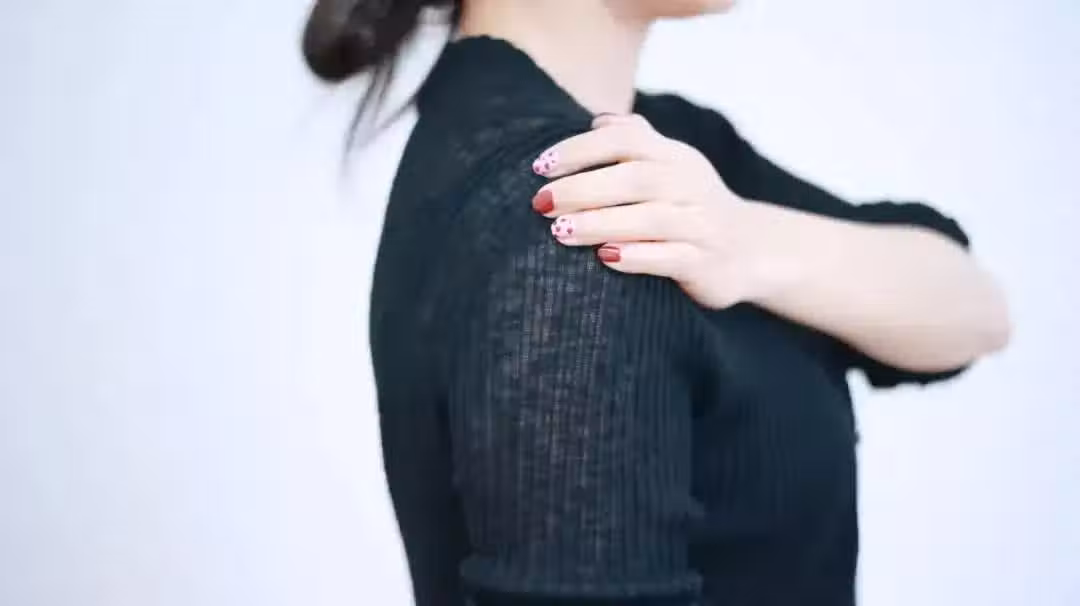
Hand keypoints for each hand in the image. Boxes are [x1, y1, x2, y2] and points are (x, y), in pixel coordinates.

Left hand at [531, 113, 776, 308]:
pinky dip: (637, 257)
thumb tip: (597, 119)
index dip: (581, 149)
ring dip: (600, 223)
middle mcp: (690, 184)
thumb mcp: (670, 166)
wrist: (751, 250)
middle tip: (540, 202)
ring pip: (650, 218)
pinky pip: (670, 258)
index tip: (540, 166)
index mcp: (674, 156)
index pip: (626, 139)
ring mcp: (701, 224)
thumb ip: (637, 140)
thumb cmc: (690, 206)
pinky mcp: (705, 262)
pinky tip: (605, 258)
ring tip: (559, 231)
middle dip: (582, 188)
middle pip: (634, 178)